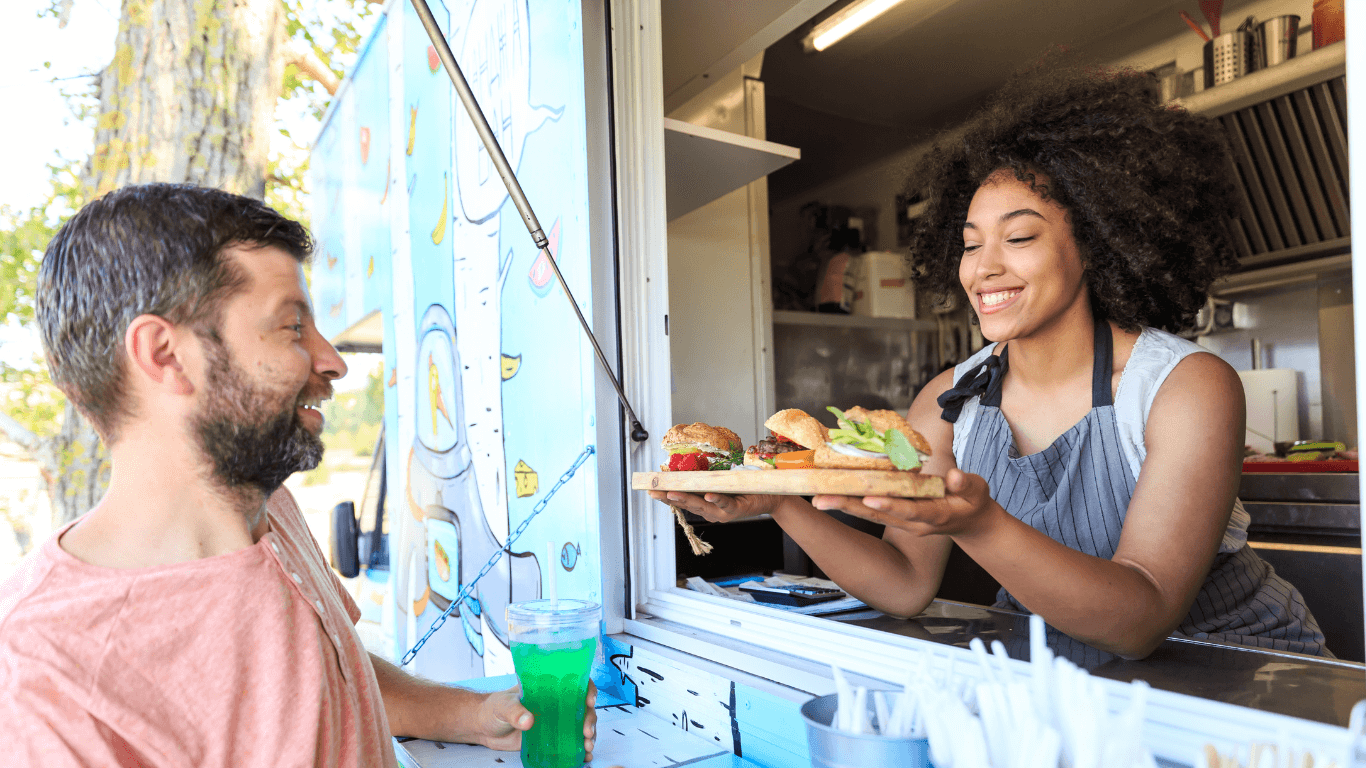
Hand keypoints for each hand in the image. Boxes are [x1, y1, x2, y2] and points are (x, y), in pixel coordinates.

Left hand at [475, 679, 600, 761]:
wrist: (485, 728)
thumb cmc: (494, 708)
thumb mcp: (503, 705)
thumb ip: (515, 711)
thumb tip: (529, 720)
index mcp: (547, 689)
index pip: (574, 683)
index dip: (587, 689)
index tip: (589, 700)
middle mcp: (555, 704)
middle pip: (582, 707)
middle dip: (589, 719)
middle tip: (586, 732)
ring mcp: (554, 722)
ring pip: (580, 726)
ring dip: (588, 735)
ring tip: (588, 747)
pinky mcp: (550, 739)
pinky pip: (570, 743)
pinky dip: (580, 749)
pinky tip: (585, 756)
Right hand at [647, 490, 783, 522]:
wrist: (769, 496)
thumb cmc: (745, 487)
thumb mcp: (721, 480)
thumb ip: (706, 477)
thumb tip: (688, 462)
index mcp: (705, 504)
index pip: (682, 500)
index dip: (666, 496)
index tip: (651, 489)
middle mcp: (711, 511)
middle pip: (687, 505)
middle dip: (669, 498)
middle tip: (654, 492)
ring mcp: (722, 512)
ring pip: (701, 506)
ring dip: (686, 499)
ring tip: (672, 494)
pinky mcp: (736, 509)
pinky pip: (725, 503)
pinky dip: (716, 500)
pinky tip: (708, 496)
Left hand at [812, 469, 997, 537]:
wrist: (970, 524)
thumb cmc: (973, 502)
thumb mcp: (977, 492)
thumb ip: (966, 484)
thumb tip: (954, 476)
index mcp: (934, 515)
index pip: (909, 510)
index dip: (890, 504)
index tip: (869, 498)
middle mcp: (912, 522)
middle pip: (877, 514)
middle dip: (849, 506)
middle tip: (820, 499)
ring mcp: (902, 522)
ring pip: (868, 514)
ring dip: (843, 505)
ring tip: (816, 498)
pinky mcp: (895, 516)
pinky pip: (869, 510)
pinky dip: (851, 501)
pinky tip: (831, 493)